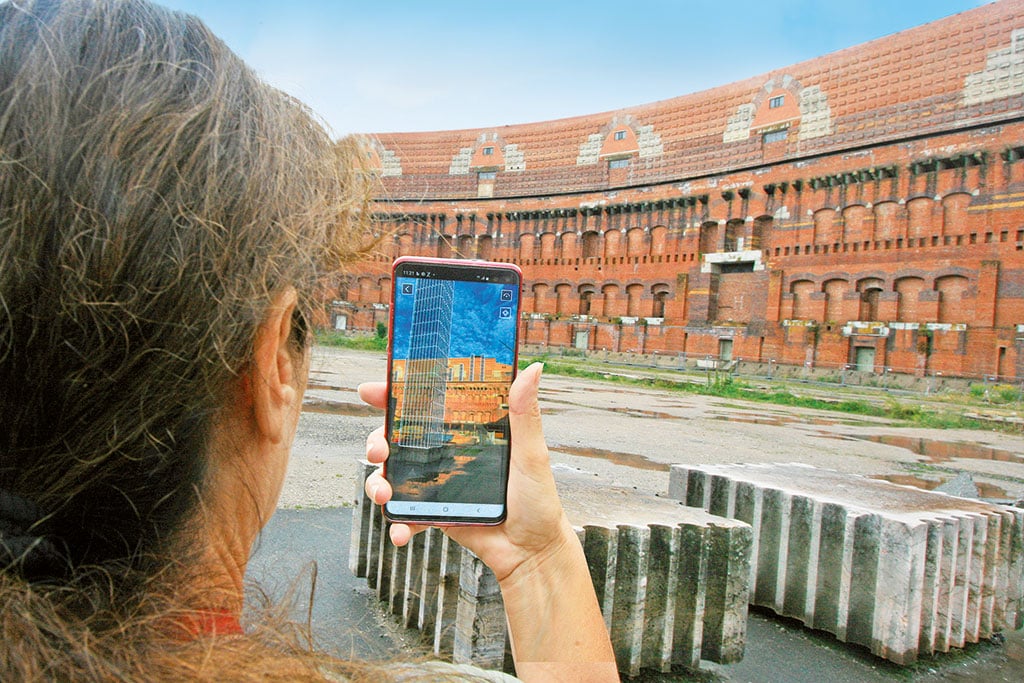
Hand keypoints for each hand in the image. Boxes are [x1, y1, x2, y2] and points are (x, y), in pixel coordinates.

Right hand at [359, 362, 569, 581]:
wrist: (532, 552)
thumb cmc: (538, 500)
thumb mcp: (531, 453)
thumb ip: (525, 414)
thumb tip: (532, 369)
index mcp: (467, 431)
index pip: (427, 404)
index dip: (396, 394)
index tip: (372, 390)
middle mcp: (448, 453)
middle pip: (399, 438)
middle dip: (376, 440)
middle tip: (376, 450)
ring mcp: (438, 483)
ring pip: (394, 475)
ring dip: (377, 482)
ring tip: (382, 494)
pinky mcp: (436, 513)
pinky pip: (407, 514)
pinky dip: (397, 523)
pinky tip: (401, 533)